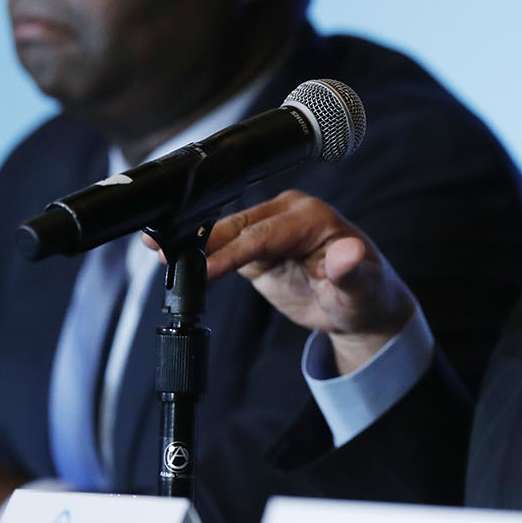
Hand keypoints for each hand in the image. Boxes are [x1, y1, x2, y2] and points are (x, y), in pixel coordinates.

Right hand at [161, 190, 415, 374]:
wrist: (362, 308)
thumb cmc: (367, 296)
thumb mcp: (363, 289)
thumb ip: (351, 271)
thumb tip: (349, 253)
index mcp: (311, 216)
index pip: (263, 232)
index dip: (231, 251)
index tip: (205, 270)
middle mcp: (287, 215)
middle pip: (236, 226)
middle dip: (199, 239)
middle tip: (160, 251)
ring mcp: (269, 230)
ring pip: (224, 234)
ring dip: (191, 243)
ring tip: (155, 251)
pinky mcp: (257, 249)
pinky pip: (223, 248)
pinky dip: (199, 255)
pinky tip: (171, 261)